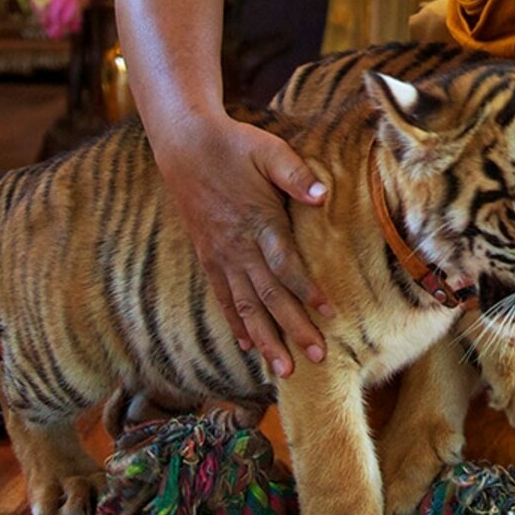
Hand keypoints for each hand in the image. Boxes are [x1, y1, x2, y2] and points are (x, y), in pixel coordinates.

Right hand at [155, 117, 332, 375]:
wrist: (185, 145)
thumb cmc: (234, 146)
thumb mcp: (269, 150)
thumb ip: (296, 173)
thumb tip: (323, 194)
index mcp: (257, 222)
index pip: (285, 266)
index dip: (307, 291)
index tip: (329, 313)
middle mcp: (237, 247)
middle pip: (269, 297)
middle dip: (293, 329)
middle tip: (317, 358)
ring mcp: (220, 256)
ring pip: (245, 307)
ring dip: (266, 339)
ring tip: (283, 369)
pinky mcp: (208, 257)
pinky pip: (223, 298)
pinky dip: (236, 323)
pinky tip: (248, 345)